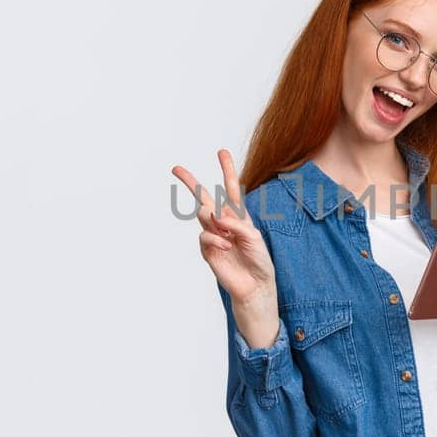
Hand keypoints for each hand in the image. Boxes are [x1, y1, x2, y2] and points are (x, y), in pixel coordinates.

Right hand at [172, 149, 278, 346]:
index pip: (232, 189)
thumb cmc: (259, 260)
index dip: (227, 170)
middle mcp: (223, 222)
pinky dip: (215, 238)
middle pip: (204, 197)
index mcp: (238, 215)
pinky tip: (226, 245)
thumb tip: (217, 216)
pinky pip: (205, 235)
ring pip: (202, 214)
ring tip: (225, 228)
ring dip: (212, 217)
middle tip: (176, 168)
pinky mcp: (207, 249)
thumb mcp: (254, 237)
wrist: (254, 285)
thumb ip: (237, 223)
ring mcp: (213, 235)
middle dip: (190, 182)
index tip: (221, 152)